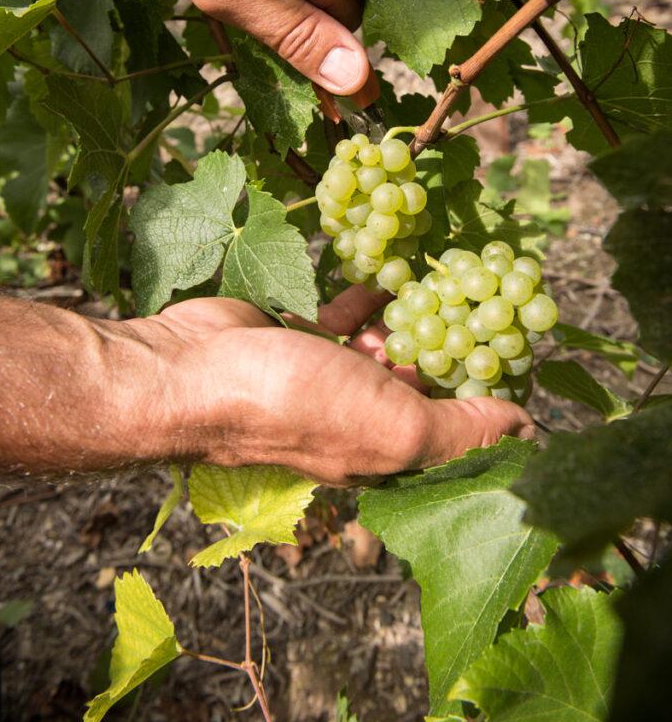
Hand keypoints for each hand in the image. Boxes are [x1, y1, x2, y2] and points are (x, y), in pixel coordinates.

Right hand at [138, 286, 534, 485]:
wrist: (192, 370)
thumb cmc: (295, 403)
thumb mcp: (395, 426)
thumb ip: (462, 430)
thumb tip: (529, 429)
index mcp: (385, 451)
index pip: (454, 428)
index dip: (489, 392)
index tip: (519, 345)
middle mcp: (360, 419)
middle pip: (423, 382)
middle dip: (455, 343)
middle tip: (490, 297)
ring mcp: (326, 377)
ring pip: (386, 344)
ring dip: (413, 314)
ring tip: (447, 276)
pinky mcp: (298, 337)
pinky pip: (345, 315)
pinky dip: (368, 295)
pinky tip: (391, 270)